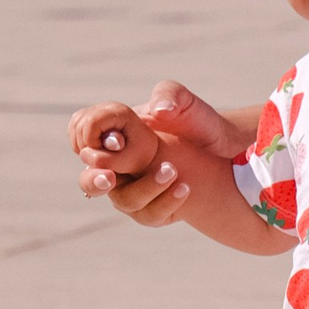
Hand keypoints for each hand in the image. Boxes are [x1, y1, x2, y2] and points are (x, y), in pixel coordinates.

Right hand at [68, 81, 246, 227]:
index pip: (82, 134)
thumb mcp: (185, 101)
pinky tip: (186, 189)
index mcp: (116, 134)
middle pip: (90, 177)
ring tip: (172, 171)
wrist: (226, 148)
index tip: (116, 142)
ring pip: (121, 199)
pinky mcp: (155, 203)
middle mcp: (119, 163)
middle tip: (109, 179)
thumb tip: (158, 110)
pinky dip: (164, 204)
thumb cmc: (199, 119)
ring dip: (142, 189)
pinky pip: (148, 213)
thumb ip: (170, 95)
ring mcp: (135, 185)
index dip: (89, 139)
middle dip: (94, 179)